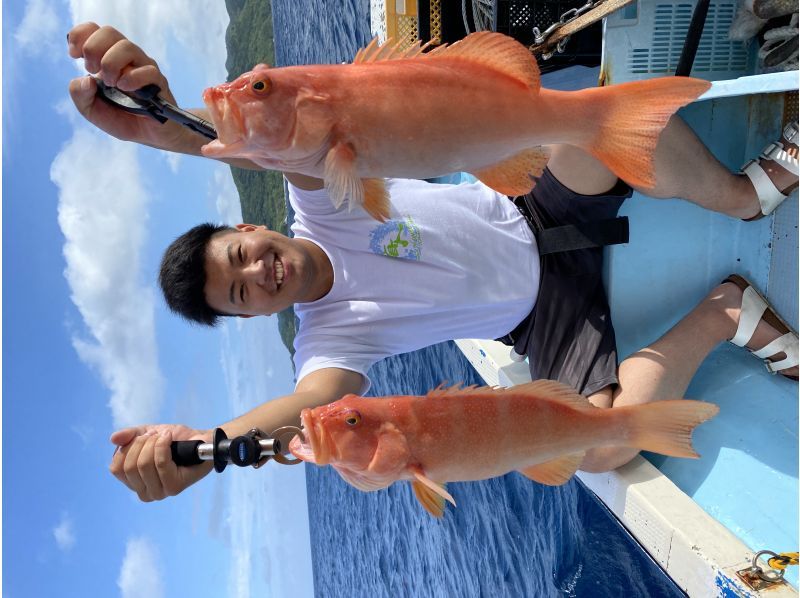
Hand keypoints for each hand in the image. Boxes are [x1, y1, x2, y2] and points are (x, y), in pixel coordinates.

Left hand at [66, 22, 187, 150]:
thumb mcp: (90, 110)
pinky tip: (125, 88)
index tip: (74, 55)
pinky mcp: (158, 82)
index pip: (94, 30)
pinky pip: (148, 71)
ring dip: (111, 64)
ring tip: (111, 84)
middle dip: (93, 49)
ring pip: (127, 47)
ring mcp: (143, 68)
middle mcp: (126, 58)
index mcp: (107, 58)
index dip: (80, 35)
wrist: (147, 136)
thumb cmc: (121, 118)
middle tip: (93, 71)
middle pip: (109, 32)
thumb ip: (80, 95)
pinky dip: (132, 78)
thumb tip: (85, 80)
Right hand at [109, 423, 212, 501]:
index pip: (116, 468)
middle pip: (130, 466)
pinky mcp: (174, 487)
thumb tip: (113, 438)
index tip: (142, 437)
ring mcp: (160, 492)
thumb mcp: (148, 434)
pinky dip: (163, 445)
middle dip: (141, 443)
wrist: (202, 440)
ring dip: (153, 443)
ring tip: (164, 437)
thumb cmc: (175, 440)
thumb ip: (130, 436)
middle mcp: (145, 492)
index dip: (127, 447)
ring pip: (144, 464)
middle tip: (155, 436)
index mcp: (134, 482)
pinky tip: (169, 438)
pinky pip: (160, 462)